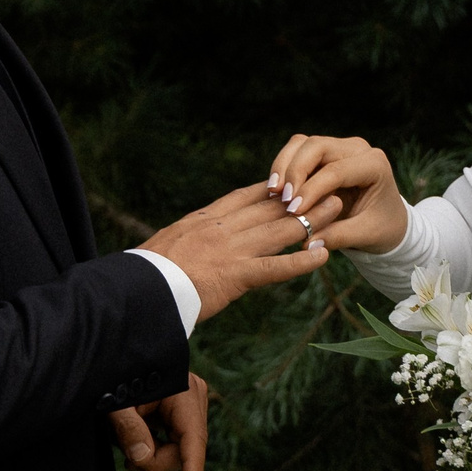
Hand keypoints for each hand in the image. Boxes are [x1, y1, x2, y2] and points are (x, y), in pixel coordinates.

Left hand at [110, 371, 210, 470]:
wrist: (121, 356)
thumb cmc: (119, 373)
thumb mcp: (117, 401)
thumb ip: (128, 428)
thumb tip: (143, 457)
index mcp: (184, 391)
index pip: (192, 438)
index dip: (192, 468)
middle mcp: (194, 399)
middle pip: (182, 450)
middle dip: (153, 459)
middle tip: (127, 456)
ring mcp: (191, 407)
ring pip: (177, 450)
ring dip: (151, 453)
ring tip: (126, 441)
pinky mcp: (183, 413)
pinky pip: (173, 443)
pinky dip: (153, 447)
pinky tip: (137, 443)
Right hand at [139, 182, 328, 321]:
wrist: (134, 291)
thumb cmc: (141, 278)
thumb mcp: (161, 251)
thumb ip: (180, 245)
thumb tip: (183, 250)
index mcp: (200, 221)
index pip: (240, 198)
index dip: (268, 187)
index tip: (289, 180)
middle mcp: (218, 229)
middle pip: (268, 207)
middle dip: (301, 196)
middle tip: (326, 185)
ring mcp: (229, 250)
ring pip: (279, 229)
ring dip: (312, 218)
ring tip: (337, 208)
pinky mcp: (234, 276)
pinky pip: (276, 268)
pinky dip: (302, 262)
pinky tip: (323, 257)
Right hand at [265, 134, 408, 255]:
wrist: (388, 220)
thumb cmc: (382, 227)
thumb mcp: (365, 235)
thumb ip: (337, 236)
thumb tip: (307, 242)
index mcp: (374, 165)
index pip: (336, 171)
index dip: (312, 189)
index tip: (294, 211)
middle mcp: (357, 149)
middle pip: (316, 147)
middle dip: (294, 172)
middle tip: (281, 200)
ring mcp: (340, 147)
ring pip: (302, 144)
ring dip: (284, 166)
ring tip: (273, 193)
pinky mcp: (324, 153)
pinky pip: (297, 151)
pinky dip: (284, 167)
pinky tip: (276, 190)